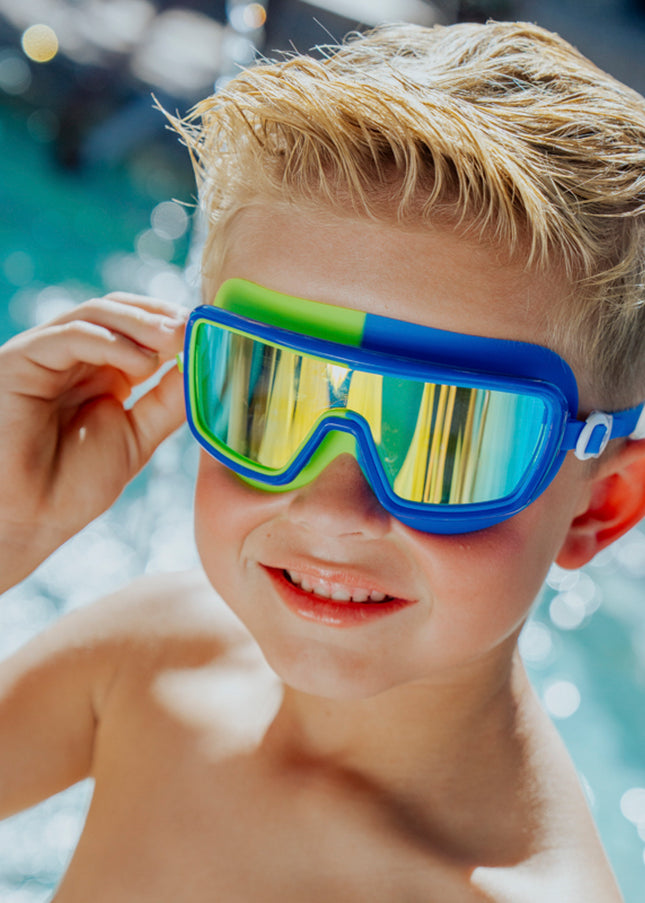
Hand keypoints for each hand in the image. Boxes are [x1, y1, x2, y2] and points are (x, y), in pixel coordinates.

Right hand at [0, 293, 187, 589]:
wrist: (27, 519)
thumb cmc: (73, 485)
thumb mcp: (137, 436)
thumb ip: (167, 402)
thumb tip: (202, 364)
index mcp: (100, 371)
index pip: (138, 327)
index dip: (174, 325)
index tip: (209, 332)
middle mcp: (72, 357)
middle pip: (119, 311)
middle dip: (160, 317)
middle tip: (194, 329)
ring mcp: (46, 355)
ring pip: (95, 314)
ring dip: (141, 323)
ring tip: (174, 342)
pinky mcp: (21, 359)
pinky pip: (69, 335)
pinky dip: (110, 342)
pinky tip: (142, 365)